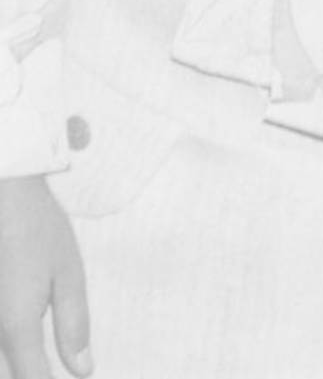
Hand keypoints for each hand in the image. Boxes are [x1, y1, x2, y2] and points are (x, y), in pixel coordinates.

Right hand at [0, 176, 91, 377]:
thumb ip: (73, 325)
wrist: (1, 192)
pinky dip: (6, 349)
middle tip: (47, 364)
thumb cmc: (36, 228)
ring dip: (16, 361)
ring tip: (36, 353)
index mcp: (16, 327)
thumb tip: (83, 371)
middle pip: (9, 372)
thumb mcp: (67, 273)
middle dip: (30, 372)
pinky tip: (17, 343)